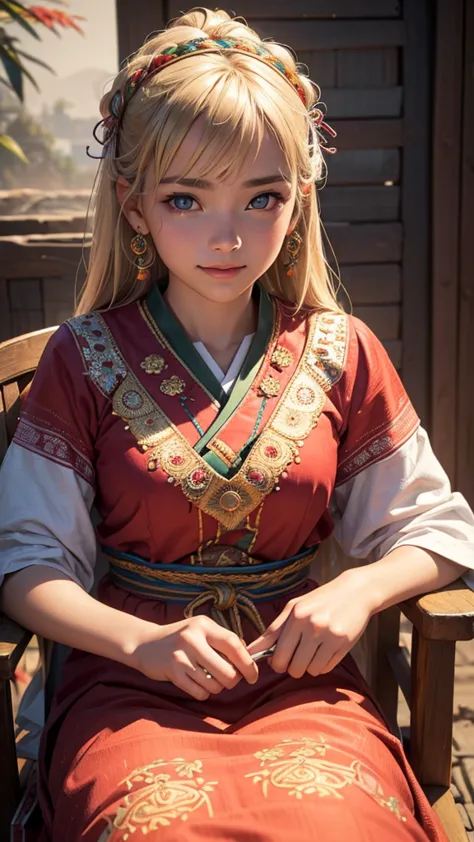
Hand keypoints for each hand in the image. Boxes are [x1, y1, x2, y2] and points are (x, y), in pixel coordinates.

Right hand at [133, 615, 258, 699]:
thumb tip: (250, 658)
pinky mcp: (172, 673)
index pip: (234, 644)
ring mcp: (181, 656)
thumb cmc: (181, 638)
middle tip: (228, 679)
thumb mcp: (201, 630)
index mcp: (204, 626)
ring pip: (214, 685)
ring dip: (216, 687)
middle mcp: (193, 639)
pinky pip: (200, 693)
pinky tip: (196, 683)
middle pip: (228, 671)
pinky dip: (203, 693)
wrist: (145, 643)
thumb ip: (223, 641)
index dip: (248, 663)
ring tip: (208, 678)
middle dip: (232, 681)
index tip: (253, 676)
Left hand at [246, 570, 373, 678]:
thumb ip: (273, 630)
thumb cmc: (319, 600)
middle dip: (293, 668)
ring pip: (311, 670)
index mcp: (296, 616)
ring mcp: (329, 636)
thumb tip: (251, 650)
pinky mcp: (344, 644)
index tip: (281, 661)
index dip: (277, 665)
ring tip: (313, 651)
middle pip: (294, 668)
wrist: (355, 591)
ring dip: (309, 666)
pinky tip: (326, 651)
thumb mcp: (293, 608)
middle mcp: (312, 626)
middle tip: (298, 657)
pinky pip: (326, 668)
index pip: (279, 656)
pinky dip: (323, 665)